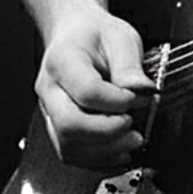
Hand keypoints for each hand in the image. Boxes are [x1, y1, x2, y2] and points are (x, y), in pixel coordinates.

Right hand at [34, 4, 153, 169]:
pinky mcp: (57, 127)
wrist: (74, 34)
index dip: (117, 101)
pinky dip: (98, 160)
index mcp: (62, 61)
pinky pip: (71, 154)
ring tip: (132, 141)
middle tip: (134, 127)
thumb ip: (130, 66)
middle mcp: (50, 89)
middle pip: (69, 125)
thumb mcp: (120, 37)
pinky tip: (120, 152)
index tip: (138, 97)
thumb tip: (142, 91)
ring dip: (104, 152)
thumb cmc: (95, 35)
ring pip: (67, 146)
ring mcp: (50, 111)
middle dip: (108, 133)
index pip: (86, 91)